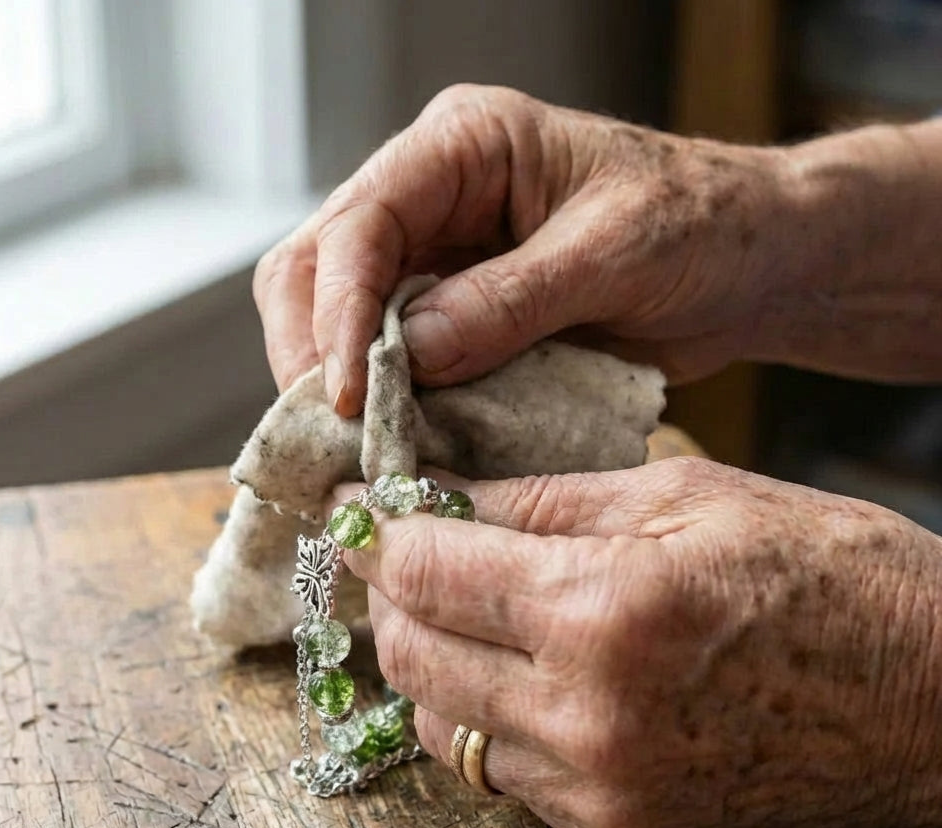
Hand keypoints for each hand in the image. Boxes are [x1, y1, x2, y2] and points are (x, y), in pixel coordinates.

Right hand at [255, 85, 795, 414]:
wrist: (747, 264)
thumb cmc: (701, 225)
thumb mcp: (614, 252)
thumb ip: (510, 301)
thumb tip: (408, 354)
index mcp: (464, 147)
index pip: (361, 222)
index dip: (338, 310)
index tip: (344, 392)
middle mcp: (432, 198)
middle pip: (318, 267)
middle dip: (313, 351)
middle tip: (332, 431)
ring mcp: (438, 260)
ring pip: (338, 318)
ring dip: (338, 384)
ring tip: (356, 447)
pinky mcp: (455, 317)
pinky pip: (392, 360)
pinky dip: (386, 404)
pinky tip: (395, 442)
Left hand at [342, 459, 941, 827]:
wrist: (932, 700)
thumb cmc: (826, 572)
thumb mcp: (683, 495)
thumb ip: (540, 501)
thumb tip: (435, 497)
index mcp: (606, 609)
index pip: (425, 571)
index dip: (375, 531)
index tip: (357, 506)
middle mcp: (589, 717)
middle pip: (410, 655)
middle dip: (385, 595)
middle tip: (397, 551)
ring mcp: (602, 794)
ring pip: (441, 726)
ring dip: (427, 660)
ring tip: (453, 608)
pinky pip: (502, 777)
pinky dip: (484, 717)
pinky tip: (515, 671)